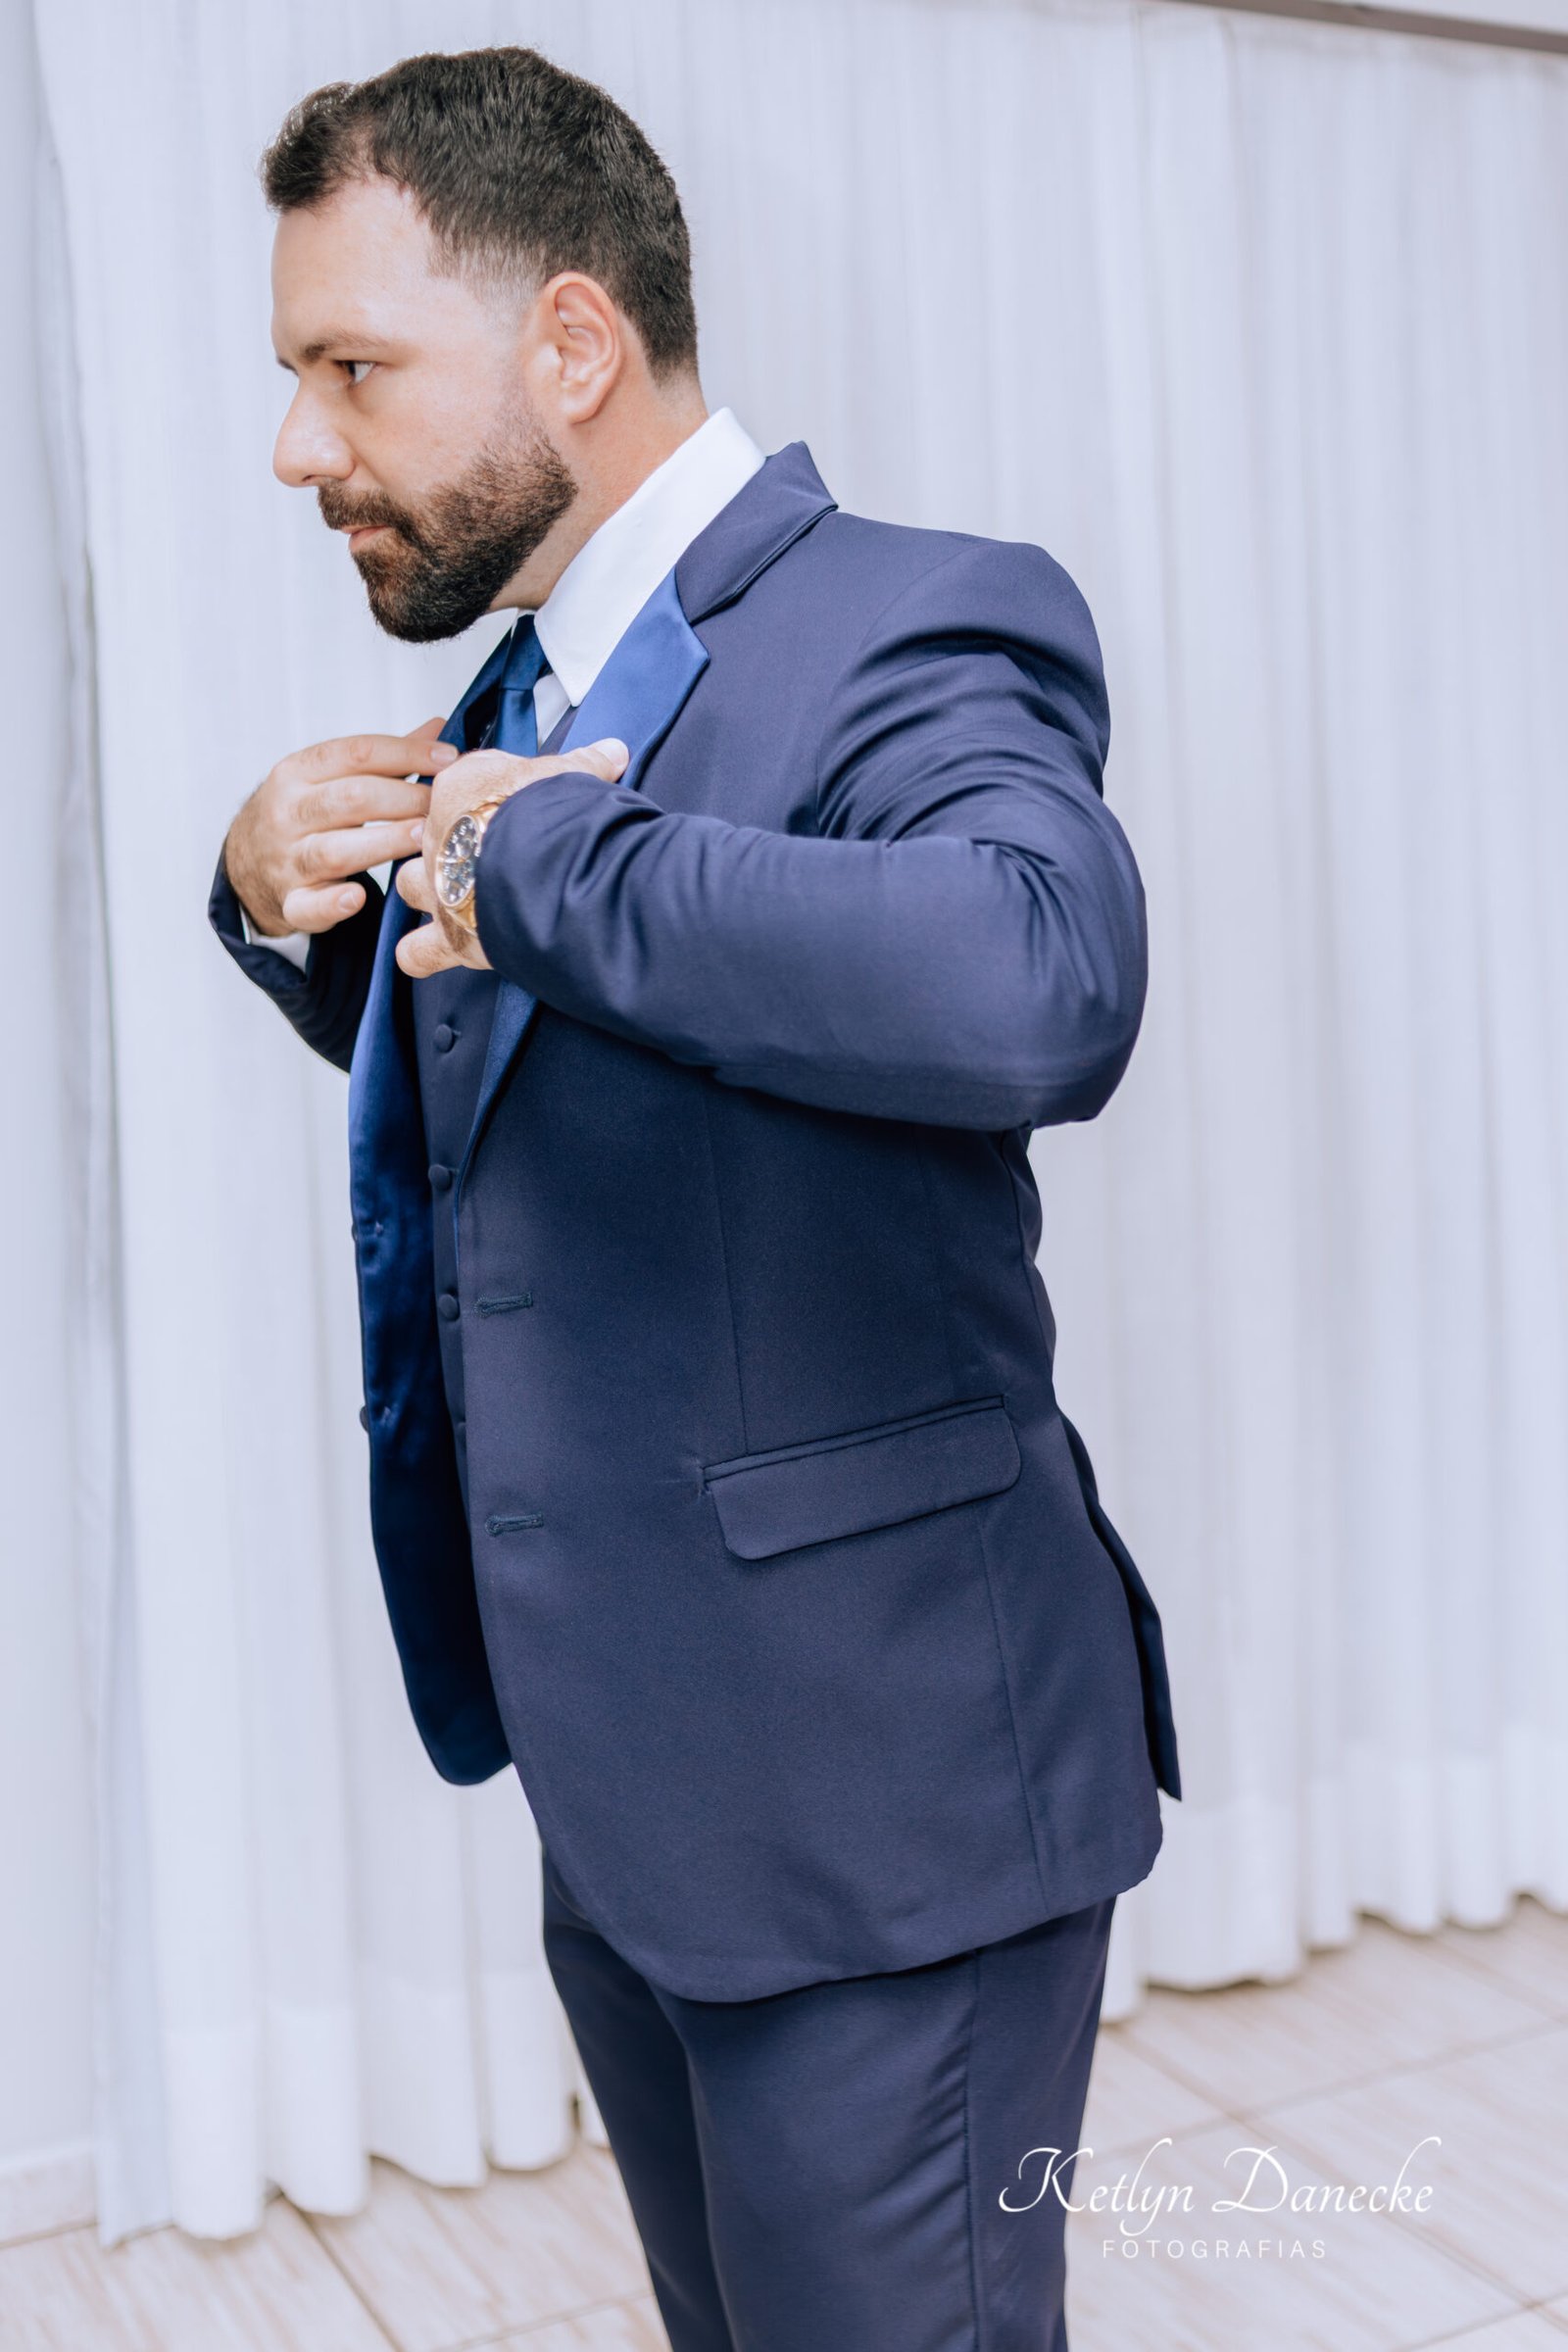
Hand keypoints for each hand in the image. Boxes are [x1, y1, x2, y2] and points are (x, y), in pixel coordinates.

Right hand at [223, 716, 459, 935]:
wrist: (245, 860)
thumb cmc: (304, 813)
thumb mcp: (329, 777)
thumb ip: (384, 759)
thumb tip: (438, 729)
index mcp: (297, 772)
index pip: (356, 754)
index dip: (406, 753)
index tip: (449, 758)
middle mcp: (288, 812)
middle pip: (351, 799)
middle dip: (404, 798)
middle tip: (443, 804)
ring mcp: (287, 859)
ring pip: (335, 851)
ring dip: (384, 842)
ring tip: (424, 837)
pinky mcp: (291, 901)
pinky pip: (309, 906)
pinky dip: (333, 904)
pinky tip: (358, 896)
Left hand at [394, 737, 629, 980]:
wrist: (548, 864)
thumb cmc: (556, 813)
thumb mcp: (577, 774)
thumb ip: (590, 763)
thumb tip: (612, 751)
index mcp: (463, 788)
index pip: (465, 783)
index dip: (491, 795)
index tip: (517, 801)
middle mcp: (440, 835)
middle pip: (433, 834)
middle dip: (457, 844)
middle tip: (490, 853)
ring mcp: (441, 885)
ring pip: (411, 886)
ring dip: (430, 894)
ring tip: (462, 899)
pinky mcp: (450, 933)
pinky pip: (418, 951)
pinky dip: (423, 955)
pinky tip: (435, 954)